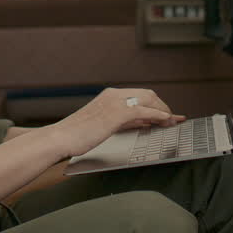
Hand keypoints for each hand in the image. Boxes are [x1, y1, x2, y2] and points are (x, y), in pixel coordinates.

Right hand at [47, 88, 184, 158]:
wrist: (60, 138)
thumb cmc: (77, 136)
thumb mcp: (103, 125)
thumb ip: (123, 121)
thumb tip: (143, 121)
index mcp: (109, 96)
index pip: (138, 95)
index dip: (155, 103)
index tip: (166, 113)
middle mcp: (113, 95)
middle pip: (147, 94)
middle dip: (162, 105)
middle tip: (172, 118)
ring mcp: (115, 102)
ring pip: (148, 100)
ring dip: (163, 110)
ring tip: (172, 121)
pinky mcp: (116, 113)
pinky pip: (144, 111)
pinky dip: (158, 115)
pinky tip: (165, 121)